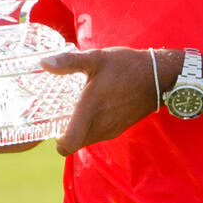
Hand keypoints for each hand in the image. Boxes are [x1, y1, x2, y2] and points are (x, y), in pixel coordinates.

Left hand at [41, 48, 164, 156]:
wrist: (159, 76)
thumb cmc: (126, 66)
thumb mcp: (96, 58)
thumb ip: (69, 62)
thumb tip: (44, 62)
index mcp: (90, 112)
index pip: (67, 145)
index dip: (57, 140)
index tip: (54, 124)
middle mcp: (100, 126)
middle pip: (75, 144)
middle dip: (67, 133)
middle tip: (62, 113)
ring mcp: (112, 130)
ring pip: (88, 140)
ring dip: (80, 130)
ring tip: (78, 108)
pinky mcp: (120, 128)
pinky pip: (99, 134)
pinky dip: (92, 127)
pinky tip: (95, 107)